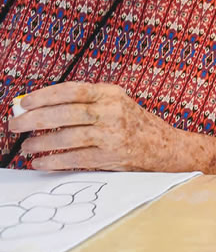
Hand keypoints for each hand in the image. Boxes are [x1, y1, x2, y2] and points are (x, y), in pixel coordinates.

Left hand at [10, 82, 185, 171]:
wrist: (165, 147)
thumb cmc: (132, 124)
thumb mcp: (114, 104)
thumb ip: (83, 104)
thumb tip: (38, 109)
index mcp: (111, 93)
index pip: (73, 90)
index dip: (45, 95)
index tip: (24, 103)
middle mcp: (113, 111)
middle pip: (66, 113)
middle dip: (34, 119)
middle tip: (15, 125)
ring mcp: (113, 134)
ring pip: (68, 137)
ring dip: (40, 143)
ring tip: (26, 147)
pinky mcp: (111, 156)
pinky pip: (75, 158)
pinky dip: (53, 161)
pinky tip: (40, 162)